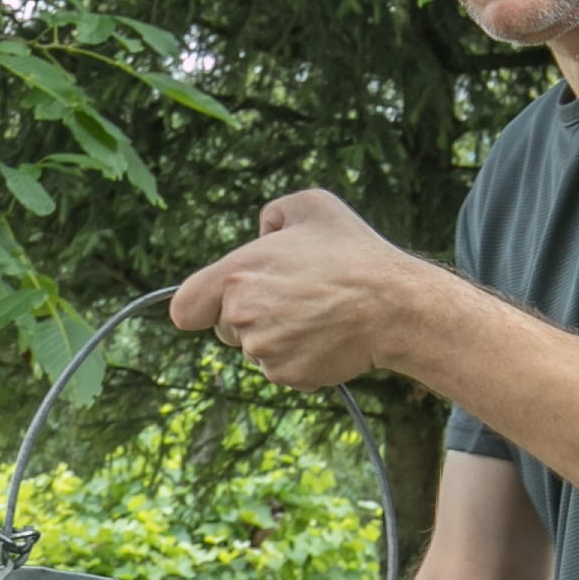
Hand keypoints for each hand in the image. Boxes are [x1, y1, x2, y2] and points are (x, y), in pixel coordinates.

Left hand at [165, 191, 430, 387]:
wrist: (393, 306)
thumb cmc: (354, 253)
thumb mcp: (312, 205)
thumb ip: (273, 215)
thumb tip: (261, 234)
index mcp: (237, 274)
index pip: (184, 307)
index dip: (199, 306)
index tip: (214, 304)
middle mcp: (241, 316)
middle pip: (224, 328)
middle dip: (249, 315)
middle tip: (293, 296)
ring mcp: (263, 350)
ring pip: (254, 349)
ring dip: (277, 336)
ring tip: (317, 313)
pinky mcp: (286, 375)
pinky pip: (281, 369)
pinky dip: (299, 357)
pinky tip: (326, 336)